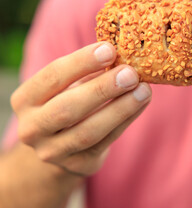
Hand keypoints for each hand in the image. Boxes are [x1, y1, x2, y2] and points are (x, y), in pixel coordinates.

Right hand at [11, 42, 151, 175]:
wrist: (58, 146)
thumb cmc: (66, 103)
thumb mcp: (67, 86)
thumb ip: (88, 73)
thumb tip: (122, 56)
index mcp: (25, 100)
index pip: (52, 77)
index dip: (81, 62)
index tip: (109, 49)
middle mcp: (32, 129)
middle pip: (67, 108)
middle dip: (102, 89)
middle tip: (130, 74)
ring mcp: (53, 151)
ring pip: (88, 131)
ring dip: (120, 109)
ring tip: (143, 90)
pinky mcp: (78, 164)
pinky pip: (106, 142)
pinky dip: (126, 120)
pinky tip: (141, 103)